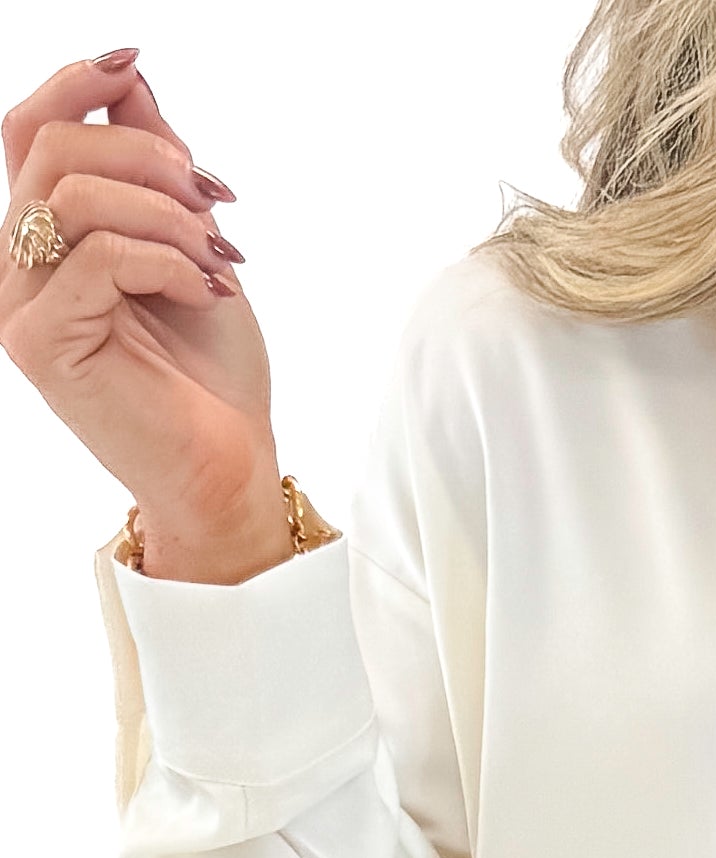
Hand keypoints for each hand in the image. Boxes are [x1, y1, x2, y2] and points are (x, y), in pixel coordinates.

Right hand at [0, 49, 282, 532]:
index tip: (137, 65)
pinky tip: (209, 290)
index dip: (77, 82)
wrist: (226, 467)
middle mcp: (18, 267)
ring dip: (168, 211)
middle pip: (53, 146)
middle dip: (150, 155)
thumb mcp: (191, 245)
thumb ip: (152, 170)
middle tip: (216, 204)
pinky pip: (99, 256)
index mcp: (47, 239)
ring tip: (221, 254)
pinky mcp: (42, 344)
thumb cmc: (210, 372)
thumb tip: (129, 81)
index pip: (31, 129)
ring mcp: (21, 306)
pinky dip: (168, 260)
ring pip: (77, 193)